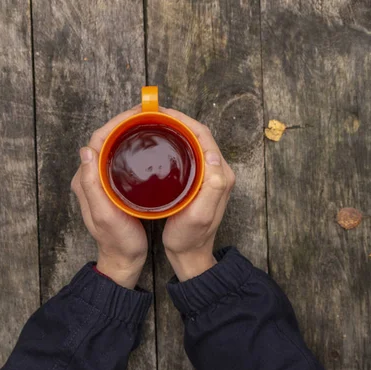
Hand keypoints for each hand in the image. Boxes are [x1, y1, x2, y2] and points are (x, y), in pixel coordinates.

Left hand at [71, 107, 146, 288]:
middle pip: (106, 139)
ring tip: (151, 124)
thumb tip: (86, 151)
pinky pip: (121, 158)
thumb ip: (92, 186)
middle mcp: (91, 177)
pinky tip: (149, 146)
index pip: (97, 140)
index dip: (115, 123)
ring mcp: (103, 181)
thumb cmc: (117, 241)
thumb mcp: (104, 216)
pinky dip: (133, 146)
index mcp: (86, 180)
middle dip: (125, 122)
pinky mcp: (114, 186)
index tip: (137, 114)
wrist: (124, 260)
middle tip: (149, 114)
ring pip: (114, 147)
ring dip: (129, 132)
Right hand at [161, 108, 235, 280]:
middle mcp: (216, 171)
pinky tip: (157, 145)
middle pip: (197, 135)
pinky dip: (172, 143)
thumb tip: (211, 153)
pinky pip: (186, 154)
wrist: (190, 256)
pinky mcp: (197, 181)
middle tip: (151, 115)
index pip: (203, 135)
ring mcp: (207, 176)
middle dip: (176, 120)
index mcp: (219, 174)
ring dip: (174, 130)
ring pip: (191, 143)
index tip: (161, 112)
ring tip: (151, 125)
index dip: (183, 120)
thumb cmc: (191, 238)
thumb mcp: (201, 214)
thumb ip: (213, 185)